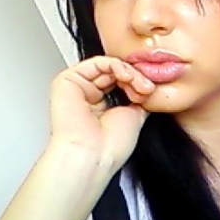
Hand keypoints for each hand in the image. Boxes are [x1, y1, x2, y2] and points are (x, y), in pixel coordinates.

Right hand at [49, 55, 154, 172]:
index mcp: (101, 106)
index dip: (139, 83)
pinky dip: (117, 65)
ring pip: (110, 66)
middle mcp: (88, 96)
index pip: (122, 82)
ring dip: (130, 73)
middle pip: (117, 73)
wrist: (92, 156)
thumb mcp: (135, 116)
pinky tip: (127, 77)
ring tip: (140, 87)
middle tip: (147, 89)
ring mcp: (78, 87)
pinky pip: (98, 62)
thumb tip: (148, 85)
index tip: (152, 92)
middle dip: (137, 78)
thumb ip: (138, 97)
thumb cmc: (109, 146)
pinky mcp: (68, 80)